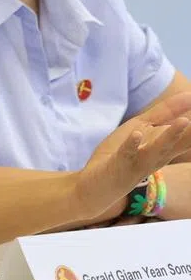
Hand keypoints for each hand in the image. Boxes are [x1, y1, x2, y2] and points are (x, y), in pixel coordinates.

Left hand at [74, 92, 190, 219]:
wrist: (97, 184)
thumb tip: (189, 94)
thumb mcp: (144, 127)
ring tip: (184, 121)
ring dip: (171, 135)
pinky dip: (132, 144)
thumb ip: (165, 112)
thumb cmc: (124, 154)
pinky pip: (127, 154)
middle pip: (180, 143)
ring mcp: (140, 162)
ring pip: (158, 149)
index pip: (189, 135)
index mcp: (166, 146)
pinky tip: (137, 133)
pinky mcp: (120, 165)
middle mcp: (158, 156)